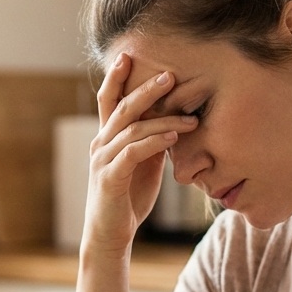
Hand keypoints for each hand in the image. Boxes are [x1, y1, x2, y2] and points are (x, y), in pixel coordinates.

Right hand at [83, 54, 199, 255]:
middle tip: (170, 75)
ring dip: (163, 120)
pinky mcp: (110, 178)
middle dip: (146, 90)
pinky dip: (155, 142)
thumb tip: (172, 121)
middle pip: (121, 108)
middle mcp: (100, 145)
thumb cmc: (128, 199)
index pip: (108, 100)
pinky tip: (174, 137)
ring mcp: (103, 161)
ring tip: (190, 117)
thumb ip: (150, 142)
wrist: (110, 235)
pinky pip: (133, 153)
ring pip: (132, 129)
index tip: (128, 56)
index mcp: (106, 138)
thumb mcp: (142, 165)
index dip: (116, 78)